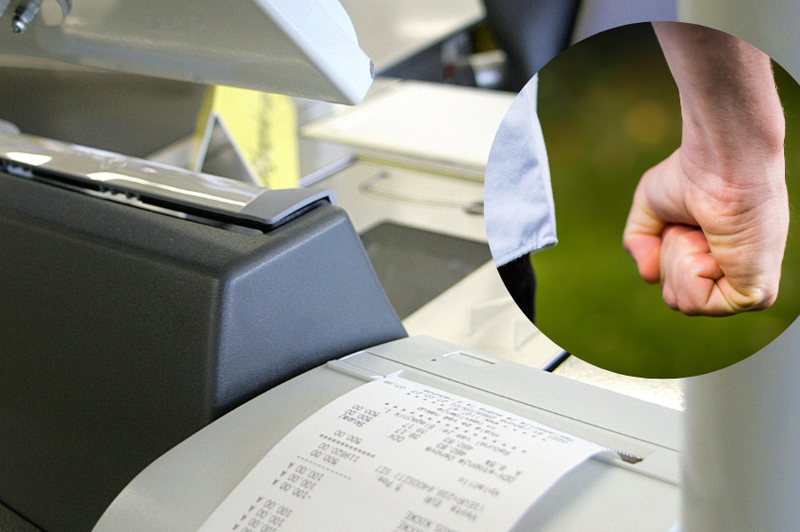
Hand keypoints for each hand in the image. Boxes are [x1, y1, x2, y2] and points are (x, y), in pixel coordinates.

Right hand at [622, 22, 788, 316]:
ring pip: (683, 303)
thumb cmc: (690, 174)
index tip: (682, 220)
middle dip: (669, 259)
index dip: (664, 254)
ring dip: (679, 262)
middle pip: (674, 298)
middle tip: (692, 227)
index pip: (674, 284)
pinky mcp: (756, 295)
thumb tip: (650, 277)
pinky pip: (698, 304)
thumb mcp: (648, 209)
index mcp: (718, 256)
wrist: (720, 163)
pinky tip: (714, 246)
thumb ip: (639, 244)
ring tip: (704, 233)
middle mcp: (735, 273)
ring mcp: (747, 286)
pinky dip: (692, 272)